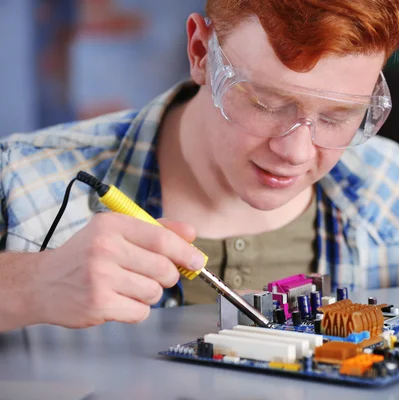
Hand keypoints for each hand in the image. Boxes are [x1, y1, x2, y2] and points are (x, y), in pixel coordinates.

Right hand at [30, 213, 204, 327]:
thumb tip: (191, 234)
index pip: (162, 239)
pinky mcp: (98, 303)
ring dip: (149, 294)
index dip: (186, 252)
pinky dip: (136, 310)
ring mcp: (100, 277)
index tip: (197, 261)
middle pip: (164, 268)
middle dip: (168, 276)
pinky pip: (141, 312)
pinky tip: (118, 301)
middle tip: (156, 276)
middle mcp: (105, 248)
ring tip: (128, 287)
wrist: (41, 283)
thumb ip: (155, 230)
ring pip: (154, 292)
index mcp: (112, 226)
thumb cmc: (84, 256)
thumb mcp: (115, 232)